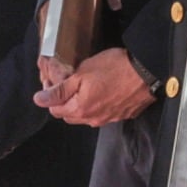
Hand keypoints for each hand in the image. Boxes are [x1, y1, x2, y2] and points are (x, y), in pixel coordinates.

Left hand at [37, 47, 153, 126]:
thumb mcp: (81, 74)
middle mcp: (93, 119)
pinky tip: (105, 91)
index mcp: (80, 109)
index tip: (55, 82)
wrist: (147, 71)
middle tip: (70, 83)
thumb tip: (39, 100)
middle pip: (70, 115)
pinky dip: (100, 104)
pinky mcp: (122, 114)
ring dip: (83, 104)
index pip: (55, 109)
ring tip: (88, 86)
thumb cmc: (116, 68)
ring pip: (87, 115)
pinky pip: (104, 113)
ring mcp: (109, 118)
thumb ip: (59, 90)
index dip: (51, 95)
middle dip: (65, 102)